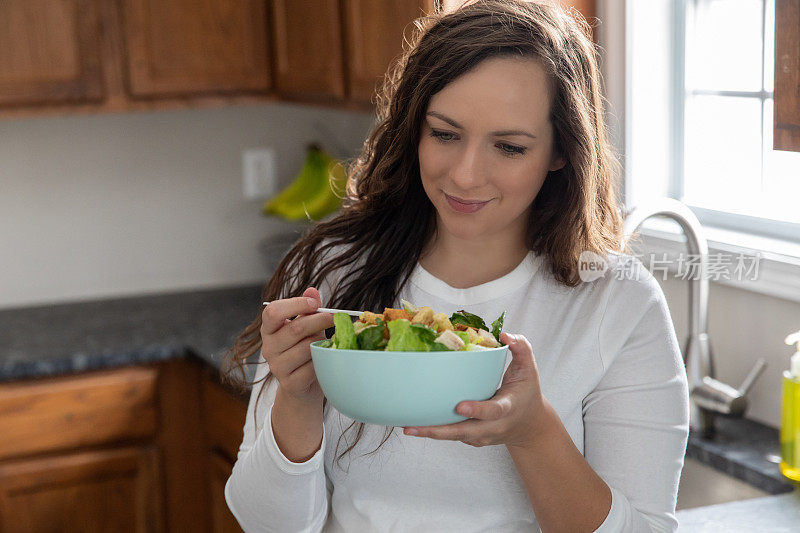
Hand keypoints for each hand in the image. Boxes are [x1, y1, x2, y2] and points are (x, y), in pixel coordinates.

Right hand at [260, 287, 333, 406]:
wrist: (303, 386)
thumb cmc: (305, 349)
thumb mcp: (306, 325)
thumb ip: (307, 308)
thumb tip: (312, 291)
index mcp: (269, 329)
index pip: (273, 312)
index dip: (295, 304)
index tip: (315, 304)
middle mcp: (268, 348)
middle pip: (295, 328)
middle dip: (319, 320)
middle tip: (335, 317)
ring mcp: (277, 367)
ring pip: (306, 348)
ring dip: (322, 342)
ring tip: (329, 341)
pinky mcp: (290, 383)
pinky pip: (312, 367)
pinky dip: (323, 361)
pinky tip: (326, 359)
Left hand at [403, 332, 552, 449]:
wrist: (530, 426)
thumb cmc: (527, 393)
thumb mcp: (530, 369)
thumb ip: (521, 348)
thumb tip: (504, 335)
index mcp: (508, 408)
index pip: (493, 411)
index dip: (477, 410)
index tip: (459, 406)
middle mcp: (493, 427)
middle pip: (464, 431)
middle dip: (438, 430)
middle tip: (412, 427)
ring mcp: (482, 436)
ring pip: (454, 436)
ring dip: (430, 433)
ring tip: (407, 427)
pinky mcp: (472, 439)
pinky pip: (452, 436)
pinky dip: (435, 432)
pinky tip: (415, 426)